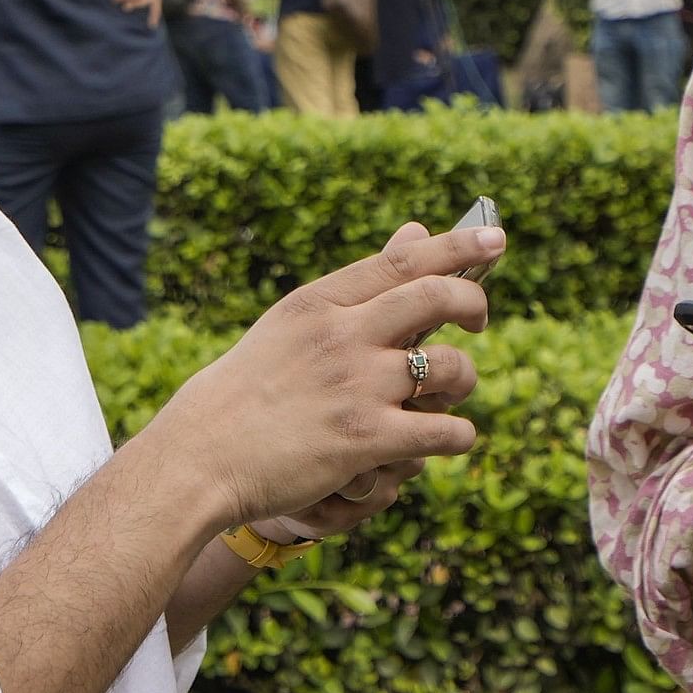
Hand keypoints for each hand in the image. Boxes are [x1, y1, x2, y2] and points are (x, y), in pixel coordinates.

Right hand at [137, 220, 498, 528]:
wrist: (199, 458)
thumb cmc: (244, 393)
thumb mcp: (289, 327)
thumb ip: (352, 291)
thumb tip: (414, 234)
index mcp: (318, 303)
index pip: (401, 260)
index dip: (456, 246)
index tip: (493, 239)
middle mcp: (342, 336)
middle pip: (436, 298)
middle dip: (474, 304)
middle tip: (479, 319)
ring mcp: (356, 387)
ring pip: (449, 367)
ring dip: (464, 380)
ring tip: (453, 391)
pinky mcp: (366, 440)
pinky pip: (444, 431)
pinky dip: (458, 436)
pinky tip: (451, 439)